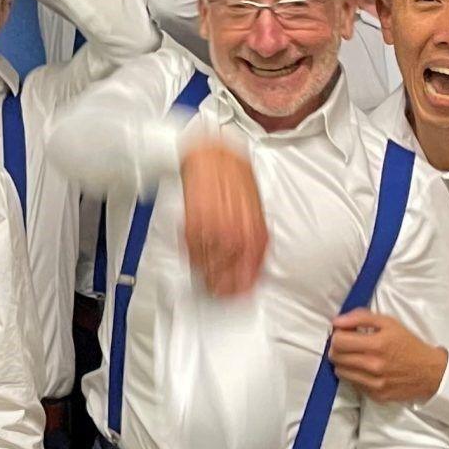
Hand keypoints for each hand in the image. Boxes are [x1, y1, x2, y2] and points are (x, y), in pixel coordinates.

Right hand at [179, 139, 267, 297]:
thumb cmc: (232, 174)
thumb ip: (254, 231)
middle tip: (218, 293)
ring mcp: (215, 231)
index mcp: (256, 231)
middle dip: (223, 288)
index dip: (244, 286)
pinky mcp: (193, 225)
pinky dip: (192, 257)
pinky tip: (194, 257)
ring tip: (204, 278)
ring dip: (205, 275)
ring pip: (209, 266)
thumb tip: (253, 254)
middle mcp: (237, 234)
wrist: (210, 154)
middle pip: (230, 274)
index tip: (238, 293)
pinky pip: (192, 251)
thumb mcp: (254, 205)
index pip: (253, 270)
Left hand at [327, 310, 447, 403]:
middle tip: (348, 345)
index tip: (344, 334)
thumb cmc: (409, 344)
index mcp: (377, 344)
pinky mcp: (376, 396)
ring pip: (340, 372)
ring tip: (355, 357)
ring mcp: (374, 383)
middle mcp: (374, 366)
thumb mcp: (389, 323)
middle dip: (337, 348)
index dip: (337, 335)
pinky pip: (353, 384)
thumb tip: (336, 322)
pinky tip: (365, 369)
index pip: (338, 341)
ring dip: (343, 362)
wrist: (431, 372)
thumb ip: (360, 317)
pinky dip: (354, 375)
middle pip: (335, 357)